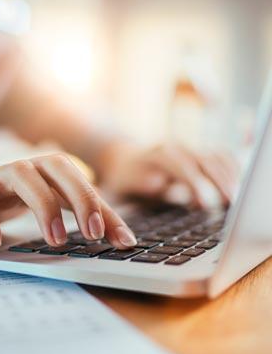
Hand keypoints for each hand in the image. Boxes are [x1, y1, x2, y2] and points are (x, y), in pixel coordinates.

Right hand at [0, 154, 136, 249]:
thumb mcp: (35, 210)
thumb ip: (70, 218)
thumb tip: (112, 237)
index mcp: (42, 174)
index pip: (81, 184)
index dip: (105, 210)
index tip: (124, 241)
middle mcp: (22, 169)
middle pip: (56, 166)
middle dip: (80, 196)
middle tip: (93, 234)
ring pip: (21, 173)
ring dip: (43, 205)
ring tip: (55, 241)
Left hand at [97, 142, 237, 207]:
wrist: (121, 159)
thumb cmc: (121, 180)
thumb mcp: (120, 187)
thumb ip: (136, 189)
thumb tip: (155, 189)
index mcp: (155, 156)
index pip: (180, 165)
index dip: (195, 183)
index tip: (205, 205)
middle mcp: (173, 148)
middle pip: (203, 159)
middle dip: (218, 181)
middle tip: (230, 204)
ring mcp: (186, 149)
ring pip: (214, 157)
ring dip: (228, 176)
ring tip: (234, 201)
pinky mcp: (195, 154)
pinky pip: (219, 156)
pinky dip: (231, 170)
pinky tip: (234, 187)